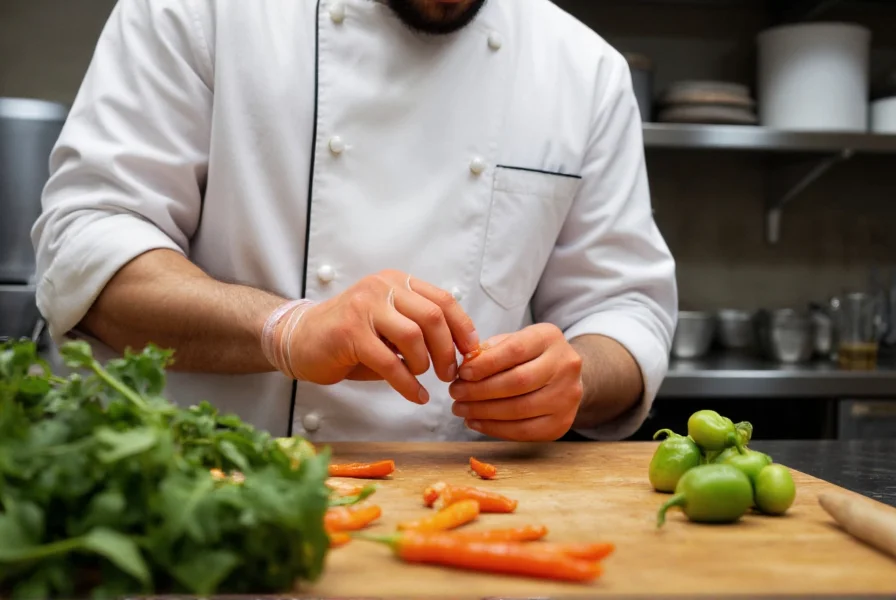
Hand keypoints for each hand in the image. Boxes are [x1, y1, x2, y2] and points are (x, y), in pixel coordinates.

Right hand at [283, 270, 478, 403]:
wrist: (300, 339)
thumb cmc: (350, 337)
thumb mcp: (388, 324)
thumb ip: (418, 329)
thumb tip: (459, 351)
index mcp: (397, 282)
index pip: (443, 299)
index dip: (462, 327)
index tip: (471, 351)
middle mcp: (382, 288)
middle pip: (432, 317)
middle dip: (447, 350)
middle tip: (449, 373)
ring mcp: (364, 307)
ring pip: (413, 336)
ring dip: (425, 364)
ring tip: (424, 378)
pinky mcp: (350, 332)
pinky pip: (389, 362)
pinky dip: (407, 384)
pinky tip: (415, 395)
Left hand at [448, 323, 583, 440]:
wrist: (564, 376)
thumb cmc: (529, 356)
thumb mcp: (512, 341)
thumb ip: (489, 351)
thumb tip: (464, 368)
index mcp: (549, 338)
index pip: (515, 350)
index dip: (485, 364)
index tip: (462, 373)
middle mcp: (565, 366)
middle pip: (518, 382)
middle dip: (480, 390)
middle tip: (455, 393)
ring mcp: (567, 397)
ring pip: (519, 409)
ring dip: (483, 411)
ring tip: (460, 409)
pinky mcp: (561, 423)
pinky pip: (524, 431)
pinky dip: (494, 428)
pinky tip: (476, 422)